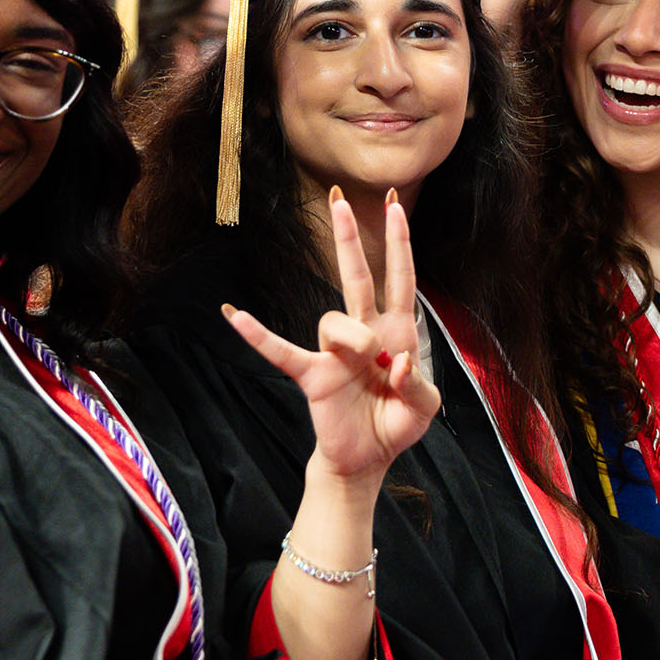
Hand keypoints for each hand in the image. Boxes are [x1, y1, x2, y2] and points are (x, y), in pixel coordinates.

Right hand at [224, 190, 438, 487]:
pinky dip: (258, 335)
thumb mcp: (424, 408)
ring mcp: (335, 351)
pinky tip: (235, 316)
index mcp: (397, 333)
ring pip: (335, 321)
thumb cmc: (396, 425)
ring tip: (371, 366)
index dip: (399, 243)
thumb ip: (418, 385)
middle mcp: (365, 334)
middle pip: (356, 276)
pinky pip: (281, 350)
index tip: (394, 205)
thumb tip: (394, 362)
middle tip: (341, 201)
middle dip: (350, 238)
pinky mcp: (313, 373)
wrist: (368, 459)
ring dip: (356, 341)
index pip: (399, 278)